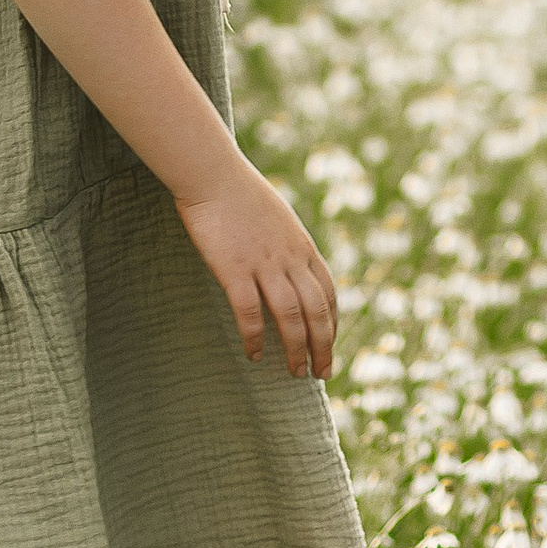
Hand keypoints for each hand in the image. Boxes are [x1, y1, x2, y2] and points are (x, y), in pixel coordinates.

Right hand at [174, 156, 340, 378]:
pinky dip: (255, 337)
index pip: (328, 293)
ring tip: (296, 373)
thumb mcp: (278, 219)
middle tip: (321, 373)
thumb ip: (287, 245)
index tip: (329, 346)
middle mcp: (290, 259)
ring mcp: (264, 264)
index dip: (332, 324)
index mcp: (303, 247)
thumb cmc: (240, 194)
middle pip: (317, 311)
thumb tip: (288, 267)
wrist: (214, 174)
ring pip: (291, 316)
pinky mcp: (234, 269)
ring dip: (296, 349)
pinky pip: (249, 312)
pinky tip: (255, 355)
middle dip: (323, 346)